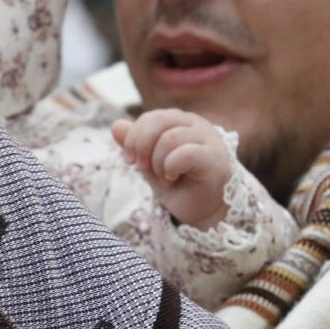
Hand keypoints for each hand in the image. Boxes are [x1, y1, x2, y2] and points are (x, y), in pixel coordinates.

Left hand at [113, 110, 233, 229]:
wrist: (201, 211)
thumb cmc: (178, 185)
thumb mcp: (149, 163)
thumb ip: (134, 143)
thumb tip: (115, 125)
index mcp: (181, 121)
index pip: (150, 117)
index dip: (132, 138)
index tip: (130, 160)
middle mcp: (196, 124)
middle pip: (158, 121)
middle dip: (141, 147)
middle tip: (142, 168)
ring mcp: (208, 139)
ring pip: (169, 138)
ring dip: (157, 163)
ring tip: (164, 178)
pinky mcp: (214, 157)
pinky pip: (184, 153)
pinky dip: (170, 168)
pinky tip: (172, 178)